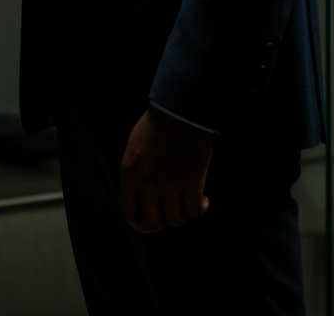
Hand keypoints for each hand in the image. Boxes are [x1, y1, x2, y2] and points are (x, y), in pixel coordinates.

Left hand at [119, 104, 213, 232]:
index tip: (153, 221)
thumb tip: (144, 198)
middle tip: (173, 213)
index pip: (129, 214)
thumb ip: (137, 175)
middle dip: (164, 223)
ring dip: (184, 214)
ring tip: (188, 201)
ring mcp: (168, 183)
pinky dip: (201, 208)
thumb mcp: (135, 150)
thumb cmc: (157, 126)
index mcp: (129, 173)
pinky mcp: (190, 181)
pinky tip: (204, 198)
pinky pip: (196, 211)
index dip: (142, 224)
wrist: (178, 108)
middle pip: (153, 224)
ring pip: (176, 220)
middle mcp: (146, 182)